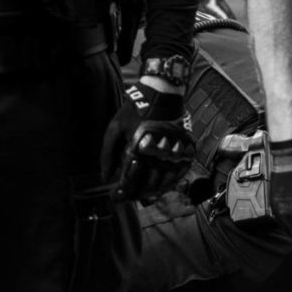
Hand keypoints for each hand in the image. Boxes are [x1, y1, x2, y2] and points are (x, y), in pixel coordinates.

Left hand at [101, 81, 194, 200]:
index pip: (130, 180)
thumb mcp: (115, 128)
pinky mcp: (185, 152)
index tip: (115, 197)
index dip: (122, 192)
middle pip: (147, 186)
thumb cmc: (135, 110)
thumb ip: (108, 154)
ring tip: (141, 195)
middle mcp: (159, 155)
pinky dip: (167, 185)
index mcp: (139, 149)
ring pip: (163, 184)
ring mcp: (174, 155)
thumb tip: (106, 177)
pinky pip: (177, 176)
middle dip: (135, 195)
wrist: (162, 94)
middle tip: (127, 197)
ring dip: (150, 193)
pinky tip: (158, 188)